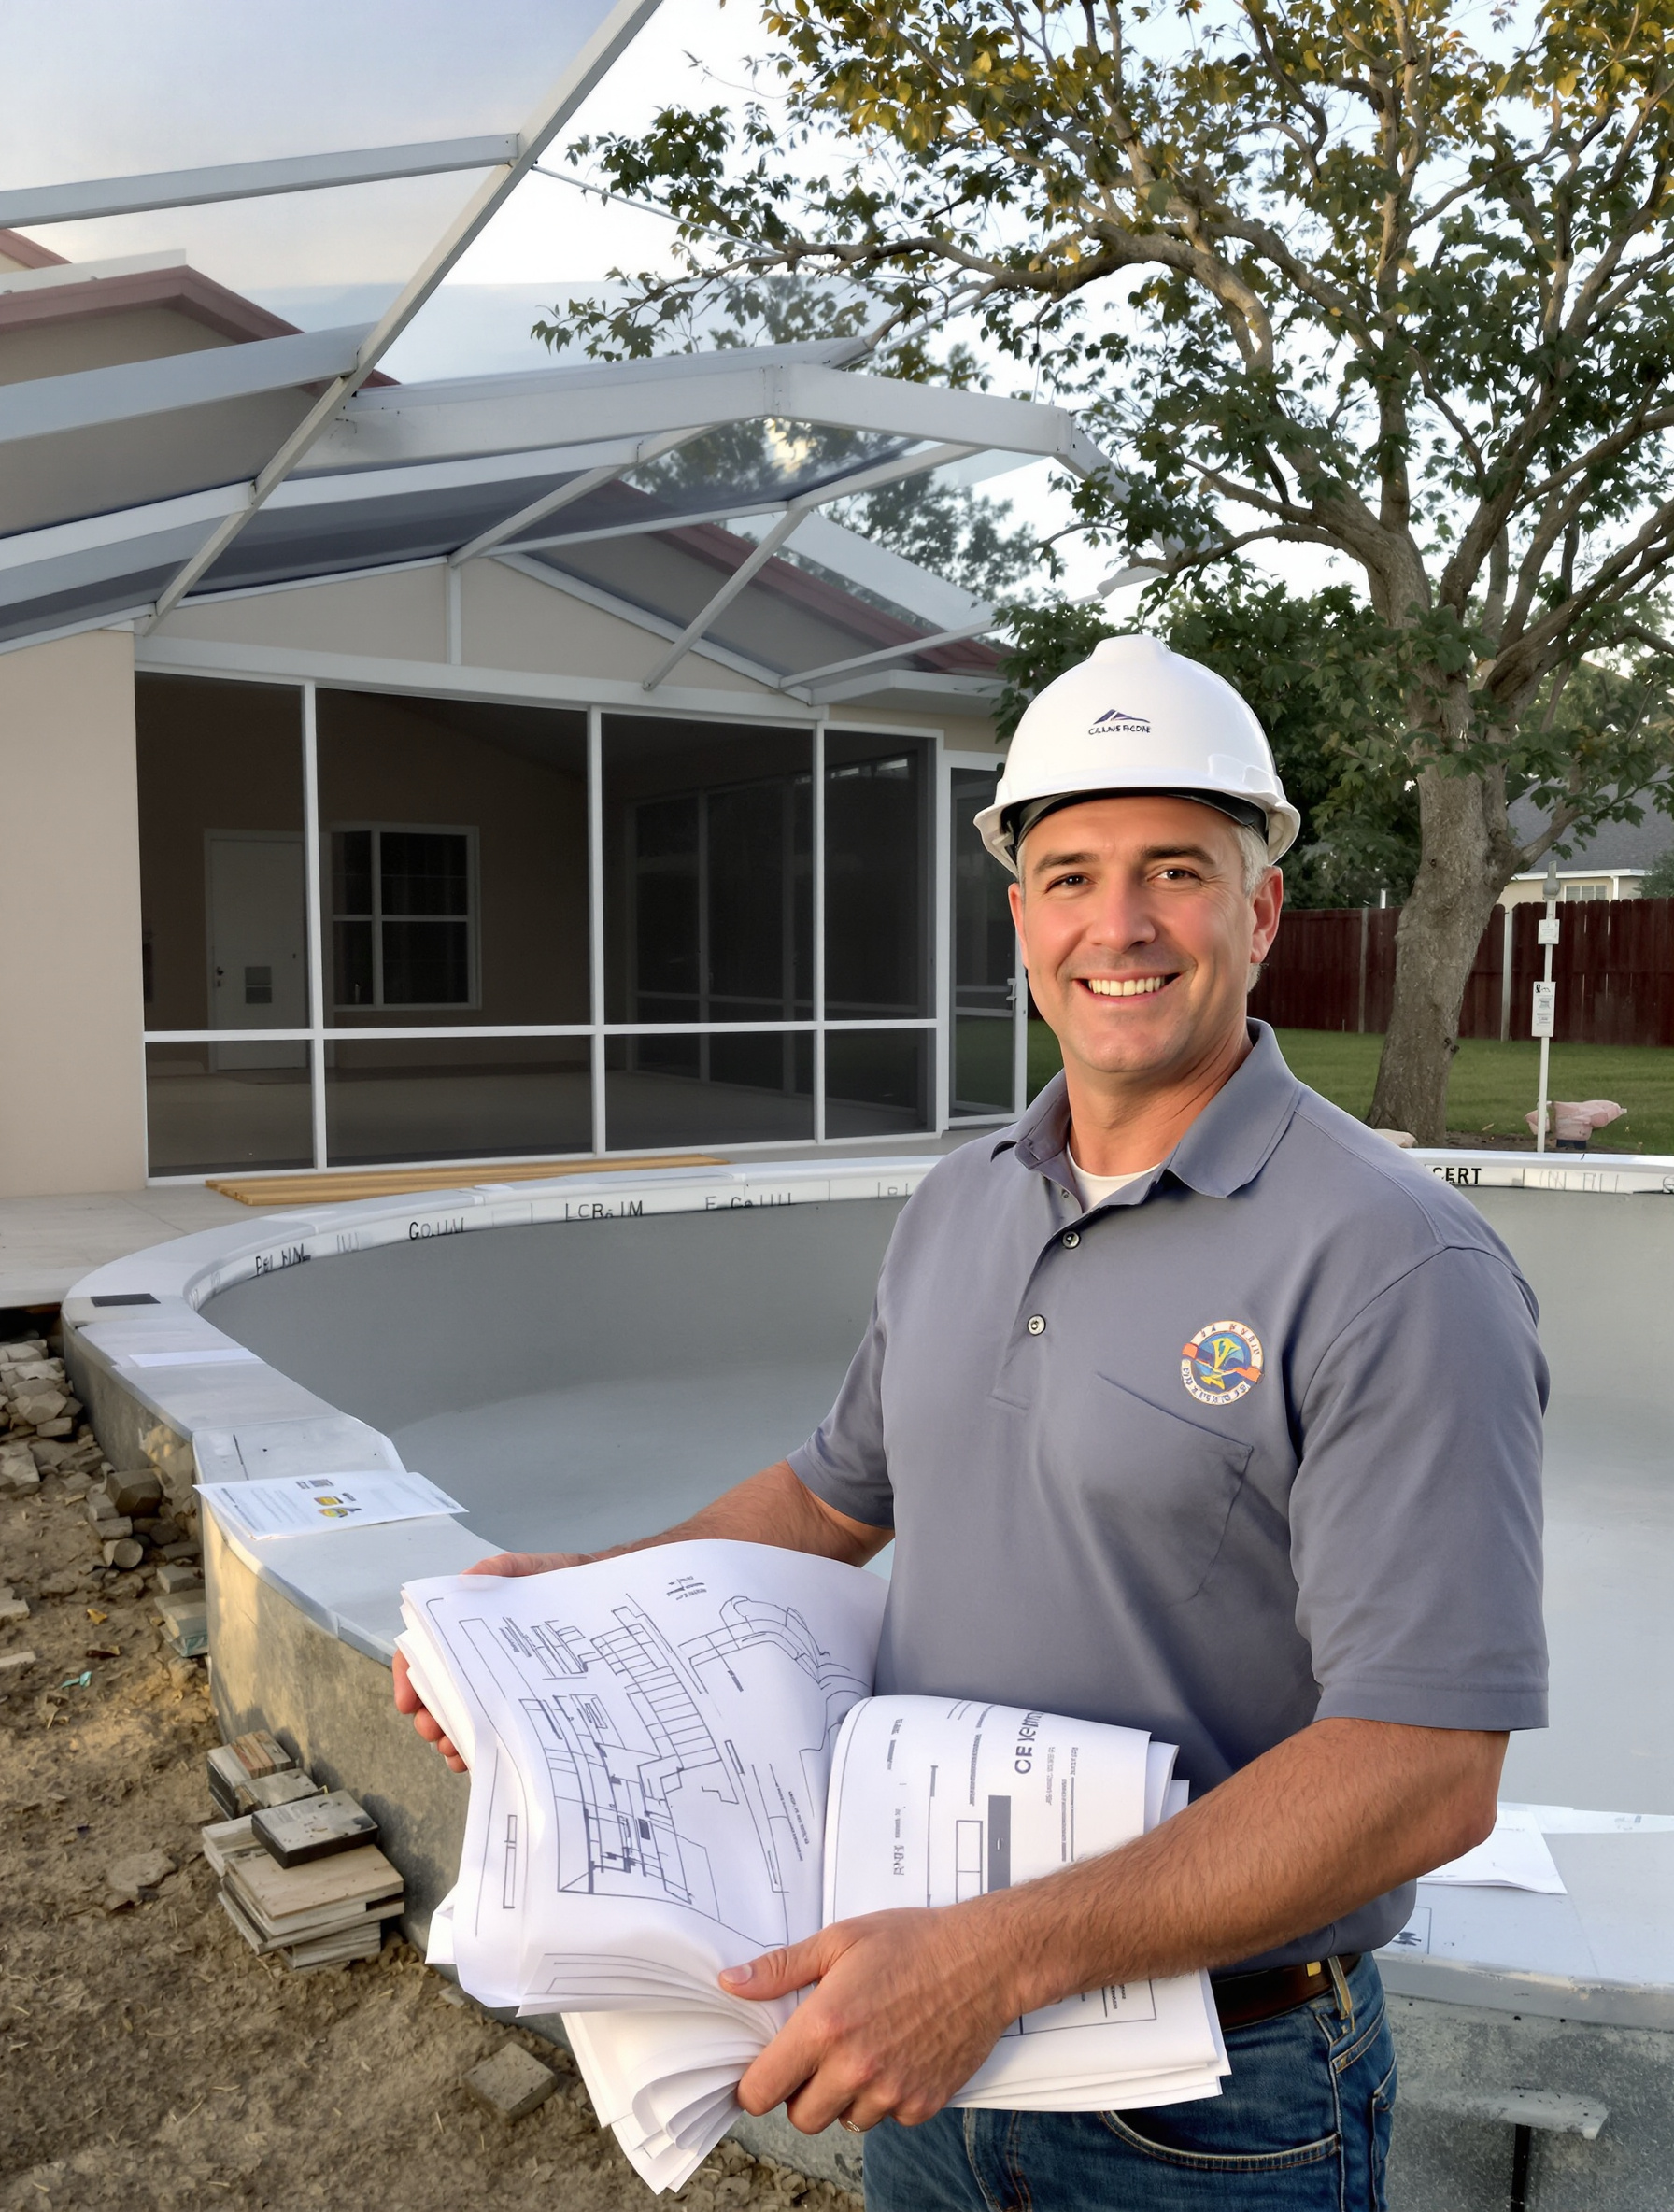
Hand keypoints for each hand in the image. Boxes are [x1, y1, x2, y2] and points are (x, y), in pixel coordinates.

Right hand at [393, 1549, 590, 1768]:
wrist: (598, 1603)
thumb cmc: (557, 1583)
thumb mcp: (527, 1569)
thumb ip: (496, 1569)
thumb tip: (463, 1582)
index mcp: (464, 1628)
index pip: (423, 1651)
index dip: (409, 1677)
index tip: (408, 1703)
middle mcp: (472, 1658)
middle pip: (436, 1691)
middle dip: (428, 1717)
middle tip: (432, 1732)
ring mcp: (494, 1682)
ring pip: (460, 1716)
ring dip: (450, 1737)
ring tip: (454, 1751)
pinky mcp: (518, 1700)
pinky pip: (493, 1729)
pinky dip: (479, 1747)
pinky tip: (477, 1757)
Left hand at [720, 1905, 1020, 2134]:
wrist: (984, 1959)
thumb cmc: (913, 1943)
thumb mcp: (839, 1940)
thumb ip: (781, 1968)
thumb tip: (732, 1982)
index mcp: (826, 2026)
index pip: (762, 2090)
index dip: (756, 2083)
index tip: (765, 2070)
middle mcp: (855, 2067)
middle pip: (800, 2117)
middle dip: (801, 2092)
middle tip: (819, 2055)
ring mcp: (892, 2091)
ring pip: (844, 2120)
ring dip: (844, 2096)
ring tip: (863, 2050)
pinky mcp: (923, 2103)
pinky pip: (886, 2119)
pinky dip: (885, 2098)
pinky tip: (896, 2057)